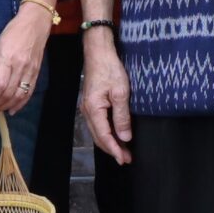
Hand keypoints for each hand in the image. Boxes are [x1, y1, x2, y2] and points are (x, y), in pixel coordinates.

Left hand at [0, 5, 52, 115]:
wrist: (34, 25)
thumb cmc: (12, 33)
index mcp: (8, 59)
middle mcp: (20, 67)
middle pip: (9, 93)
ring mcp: (30, 71)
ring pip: (19, 95)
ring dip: (7, 105)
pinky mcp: (36, 73)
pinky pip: (29, 92)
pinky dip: (20, 103)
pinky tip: (12, 109)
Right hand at [80, 29, 132, 163]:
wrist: (98, 52)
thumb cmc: (110, 69)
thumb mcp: (121, 92)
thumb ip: (122, 116)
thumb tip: (125, 137)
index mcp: (93, 110)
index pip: (104, 136)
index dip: (115, 149)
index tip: (124, 159)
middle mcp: (87, 111)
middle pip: (99, 137)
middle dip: (112, 150)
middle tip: (126, 159)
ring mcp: (87, 108)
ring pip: (98, 132)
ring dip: (110, 143)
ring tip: (123, 151)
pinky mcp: (91, 104)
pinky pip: (98, 124)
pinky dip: (107, 133)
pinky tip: (116, 136)